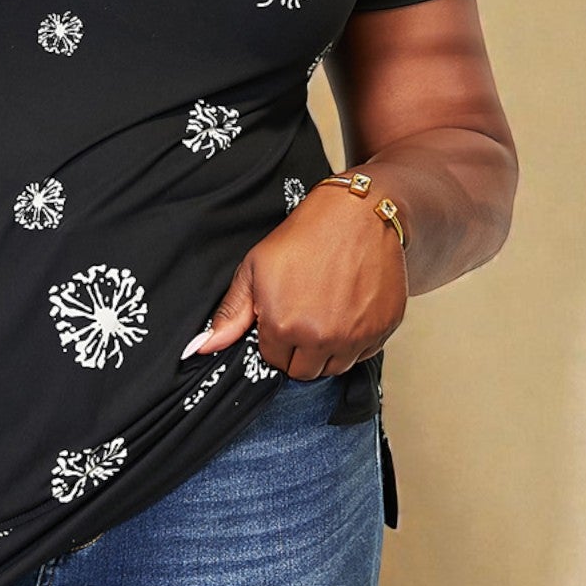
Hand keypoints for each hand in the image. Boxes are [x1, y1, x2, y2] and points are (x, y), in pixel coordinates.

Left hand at [189, 186, 407, 379]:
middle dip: (300, 352)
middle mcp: (322, 339)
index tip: (282, 317)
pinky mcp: (384, 328)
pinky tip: (349, 312)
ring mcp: (357, 336)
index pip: (274, 361)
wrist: (356, 213)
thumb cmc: (304, 236)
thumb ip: (230, 314)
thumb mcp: (255, 268)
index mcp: (284, 327)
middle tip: (303, 317)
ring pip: (336, 367)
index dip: (275, 340)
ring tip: (326, 314)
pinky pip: (365, 354)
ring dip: (328, 351)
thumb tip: (201, 348)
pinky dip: (356, 341)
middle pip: (305, 372)